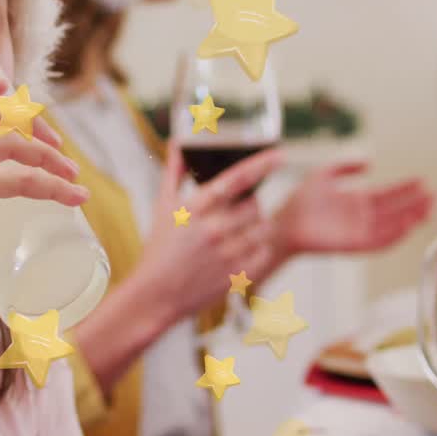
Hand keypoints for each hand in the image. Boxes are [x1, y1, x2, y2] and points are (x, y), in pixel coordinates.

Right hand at [132, 141, 284, 323]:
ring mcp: (226, 255)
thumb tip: (178, 140)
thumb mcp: (162, 206)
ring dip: (257, 224)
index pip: (235, 180)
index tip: (280, 155)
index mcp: (194, 210)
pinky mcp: (236, 276)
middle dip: (250, 203)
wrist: (156, 295)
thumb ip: (174, 170)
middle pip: (254, 205)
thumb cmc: (160, 247)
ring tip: (239, 229)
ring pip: (263, 227)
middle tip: (237, 209)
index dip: (261, 164)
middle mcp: (212, 231)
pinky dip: (259, 246)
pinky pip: (264, 251)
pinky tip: (242, 247)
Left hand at [273, 162, 431, 257]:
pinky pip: (378, 242)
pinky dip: (394, 235)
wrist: (280, 223)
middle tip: (433, 195)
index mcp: (355, 201)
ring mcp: (357, 232)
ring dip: (410, 218)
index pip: (387, 195)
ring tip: (427, 208)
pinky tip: (407, 225)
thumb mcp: (323, 175)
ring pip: (391, 226)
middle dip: (415, 203)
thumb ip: (345, 167)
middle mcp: (360, 217)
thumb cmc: (297, 202)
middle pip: (395, 211)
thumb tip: (370, 163)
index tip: (422, 180)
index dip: (405, 188)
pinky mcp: (351, 245)